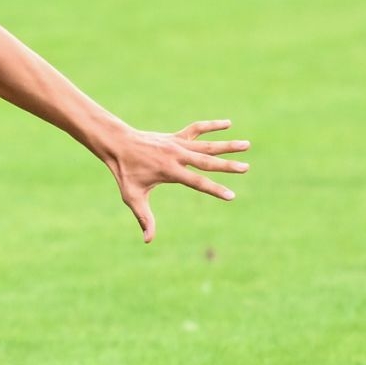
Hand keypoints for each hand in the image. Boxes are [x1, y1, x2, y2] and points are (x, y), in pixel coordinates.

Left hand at [104, 120, 250, 242]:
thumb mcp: (132, 197)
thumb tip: (148, 240)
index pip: (197, 182)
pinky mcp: (176, 137)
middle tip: (246, 168)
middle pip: (207, 162)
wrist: (118, 145)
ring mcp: (177, 144)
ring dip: (227, 145)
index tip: (231, 196)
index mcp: (169, 171)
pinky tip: (228, 123)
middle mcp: (176, 156)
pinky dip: (211, 125)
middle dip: (227, 166)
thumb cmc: (125, 173)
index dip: (214, 189)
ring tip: (247, 145)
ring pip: (206, 144)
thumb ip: (144, 218)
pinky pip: (196, 129)